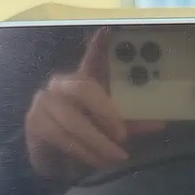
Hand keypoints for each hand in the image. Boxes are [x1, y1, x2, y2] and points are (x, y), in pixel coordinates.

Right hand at [24, 29, 163, 180]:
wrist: (55, 161)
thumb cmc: (85, 139)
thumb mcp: (110, 129)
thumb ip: (130, 123)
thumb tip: (159, 123)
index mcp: (82, 80)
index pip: (91, 58)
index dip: (98, 45)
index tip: (108, 32)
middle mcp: (61, 84)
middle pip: (83, 88)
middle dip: (106, 112)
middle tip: (122, 135)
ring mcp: (44, 102)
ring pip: (73, 120)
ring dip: (98, 142)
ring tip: (116, 157)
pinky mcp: (35, 123)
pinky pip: (63, 137)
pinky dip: (84, 152)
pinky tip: (97, 161)